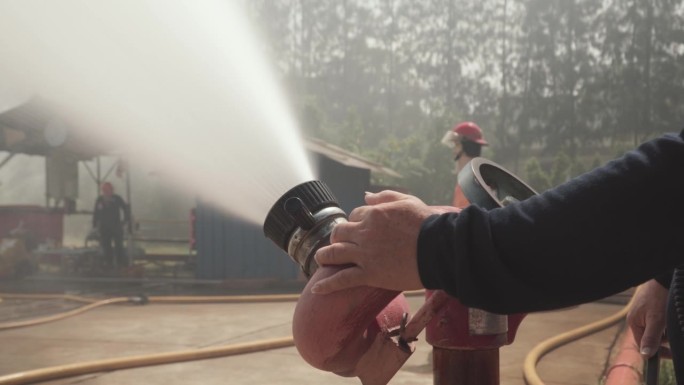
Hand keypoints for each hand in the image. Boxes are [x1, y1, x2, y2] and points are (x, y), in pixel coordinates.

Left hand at [311, 190, 458, 293]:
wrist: (438, 249)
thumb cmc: (427, 224)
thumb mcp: (407, 201)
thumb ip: (384, 197)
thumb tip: (365, 196)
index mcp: (374, 214)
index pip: (354, 215)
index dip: (355, 222)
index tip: (359, 229)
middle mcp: (364, 233)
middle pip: (339, 233)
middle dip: (336, 237)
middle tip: (338, 244)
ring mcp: (364, 254)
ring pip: (334, 254)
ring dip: (324, 257)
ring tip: (320, 260)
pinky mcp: (369, 274)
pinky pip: (342, 279)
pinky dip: (327, 284)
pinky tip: (316, 289)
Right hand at [627, 279, 668, 356]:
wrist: (664, 278)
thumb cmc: (659, 297)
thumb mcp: (657, 320)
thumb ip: (651, 338)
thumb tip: (645, 356)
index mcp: (633, 322)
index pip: (643, 345)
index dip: (657, 352)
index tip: (671, 354)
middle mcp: (636, 318)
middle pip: (650, 338)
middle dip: (663, 339)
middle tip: (672, 333)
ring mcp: (643, 312)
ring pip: (655, 330)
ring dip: (665, 331)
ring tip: (671, 322)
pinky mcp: (650, 307)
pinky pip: (657, 321)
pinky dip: (665, 323)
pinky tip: (669, 317)